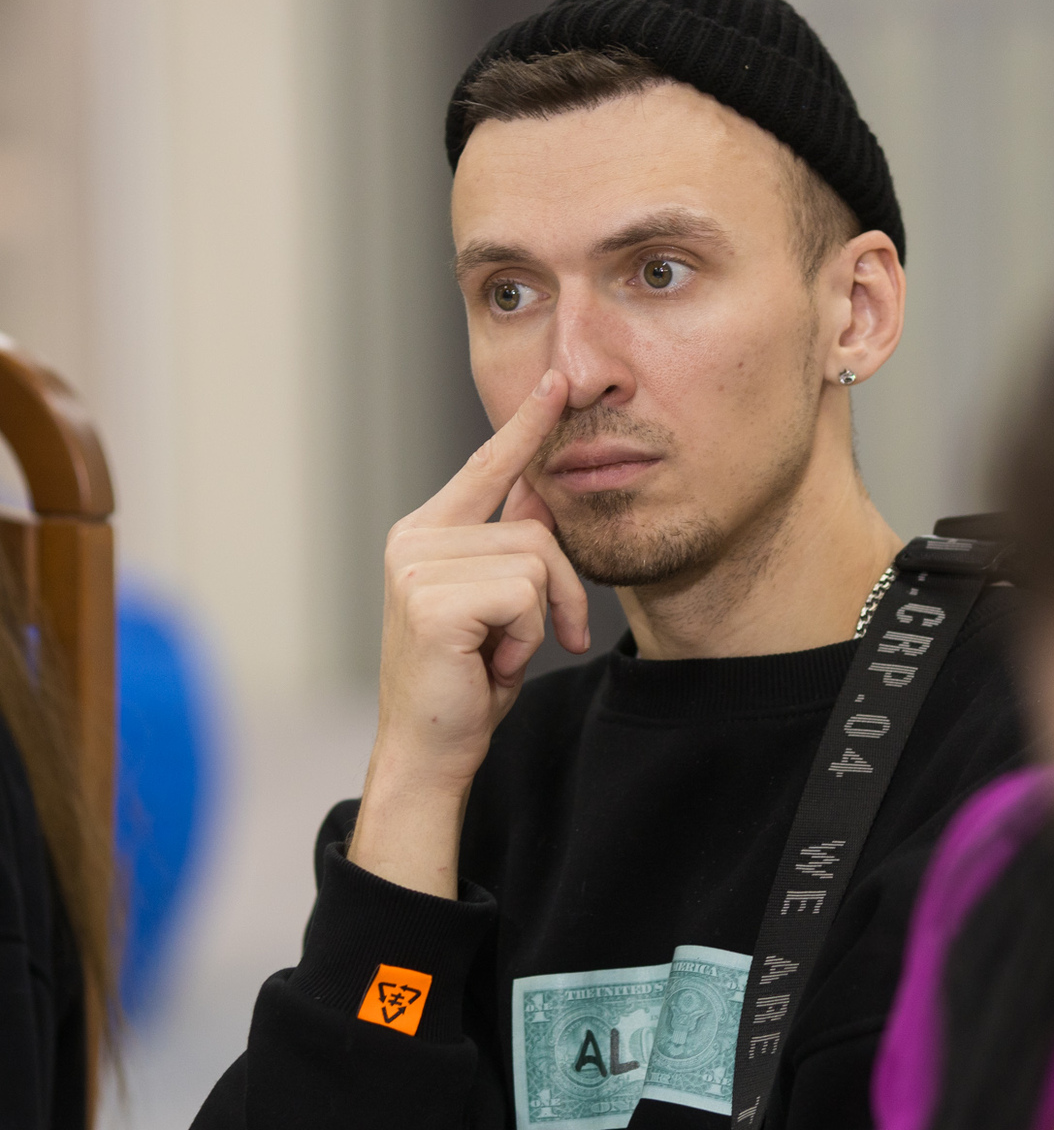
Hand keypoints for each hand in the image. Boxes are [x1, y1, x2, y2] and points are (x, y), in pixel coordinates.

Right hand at [349, 369, 590, 895]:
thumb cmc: (467, 678)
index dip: (524, 426)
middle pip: (538, 531)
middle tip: (541, 639)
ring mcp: (418, 566)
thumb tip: (546, 486)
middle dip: (562, 592)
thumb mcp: (501, 603)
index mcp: (428, 533)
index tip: (553, 382)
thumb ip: (514, 543)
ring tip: (498, 652)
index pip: (486, 467)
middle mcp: (415, 539)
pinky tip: (488, 662)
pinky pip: (525, 595)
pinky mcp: (432, 599)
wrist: (432, 747)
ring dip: (539, 620)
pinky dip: (525, 637)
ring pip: (537, 563)